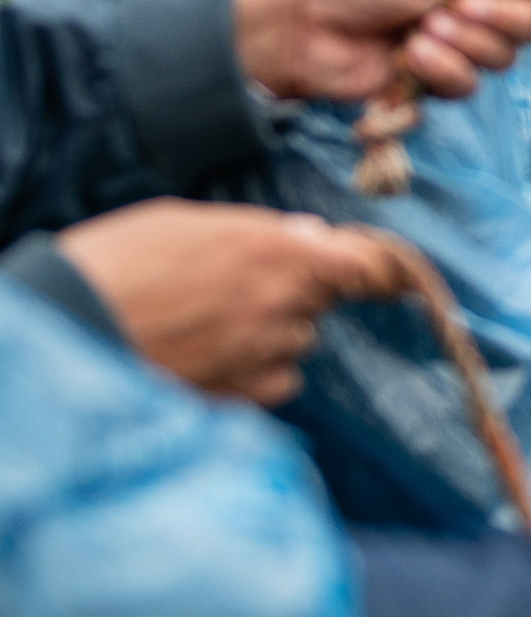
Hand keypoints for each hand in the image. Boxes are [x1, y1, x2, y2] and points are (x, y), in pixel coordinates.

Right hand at [55, 200, 407, 404]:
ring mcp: (265, 355)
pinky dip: (258, 371)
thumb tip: (313, 235)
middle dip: (298, 293)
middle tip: (239, 287)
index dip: (374, 267)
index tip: (379, 271)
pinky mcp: (243, 395)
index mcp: (275, 251)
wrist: (66, 328)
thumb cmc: (116, 262)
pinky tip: (211, 357)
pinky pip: (278, 381)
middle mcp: (282, 305)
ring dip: (274, 334)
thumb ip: (257, 229)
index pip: (363, 264)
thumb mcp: (183, 221)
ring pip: (298, 342)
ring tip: (209, 324)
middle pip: (323, 301)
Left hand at [232, 0, 530, 100]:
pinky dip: (442, 69)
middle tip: (458, 6)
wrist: (303, 22)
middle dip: (499, 20)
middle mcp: (470, 12)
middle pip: (525, 29)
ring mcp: (452, 50)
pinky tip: (410, 56)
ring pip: (498, 61)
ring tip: (420, 30)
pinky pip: (464, 86)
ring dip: (465, 45)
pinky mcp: (431, 84)